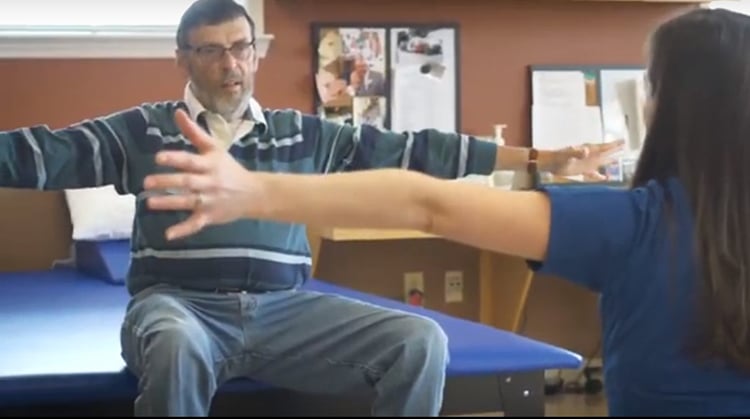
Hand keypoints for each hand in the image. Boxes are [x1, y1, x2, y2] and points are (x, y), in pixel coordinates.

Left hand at [142, 109, 262, 240]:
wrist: (253, 193)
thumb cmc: (229, 168)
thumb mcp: (214, 148)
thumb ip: (194, 132)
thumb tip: (177, 112)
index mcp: (210, 164)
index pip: (191, 161)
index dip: (175, 159)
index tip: (159, 158)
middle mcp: (210, 182)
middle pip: (186, 182)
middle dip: (166, 182)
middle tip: (147, 182)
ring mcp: (210, 201)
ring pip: (188, 202)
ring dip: (169, 203)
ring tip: (149, 202)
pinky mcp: (210, 216)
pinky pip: (196, 224)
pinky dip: (183, 230)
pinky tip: (168, 235)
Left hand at [547, 139, 625, 179]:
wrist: (550, 163)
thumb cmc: (558, 157)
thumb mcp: (568, 154)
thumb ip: (577, 152)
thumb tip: (587, 151)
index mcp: (588, 151)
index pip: (604, 147)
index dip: (614, 145)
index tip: (623, 141)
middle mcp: (589, 156)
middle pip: (605, 153)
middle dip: (614, 150)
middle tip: (624, 146)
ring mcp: (586, 163)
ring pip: (601, 162)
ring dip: (609, 162)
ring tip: (618, 160)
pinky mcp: (582, 170)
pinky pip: (593, 173)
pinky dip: (599, 176)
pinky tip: (605, 178)